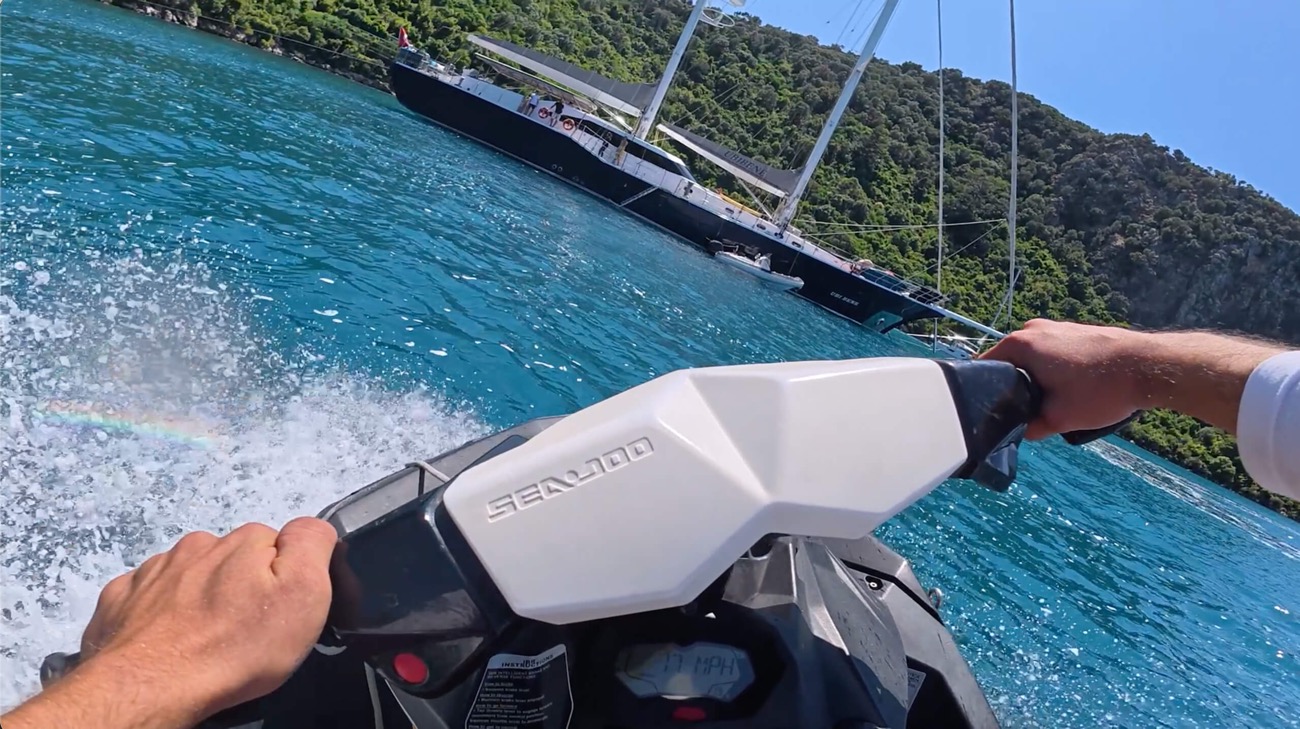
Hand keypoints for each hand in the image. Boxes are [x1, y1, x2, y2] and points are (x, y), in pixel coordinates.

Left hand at [3, 517, 338, 728]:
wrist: (151, 687)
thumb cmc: (235, 647)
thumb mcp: (304, 595)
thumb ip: (312, 544)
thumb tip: (309, 527)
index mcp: (244, 541)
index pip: (278, 545)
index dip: (283, 578)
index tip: (278, 611)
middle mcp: (198, 544)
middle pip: (231, 558)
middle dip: (239, 585)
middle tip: (241, 630)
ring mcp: (153, 569)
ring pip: (189, 574)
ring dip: (198, 596)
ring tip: (201, 638)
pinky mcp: (118, 598)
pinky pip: (147, 594)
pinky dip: (157, 611)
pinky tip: (164, 638)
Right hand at [980, 319, 1145, 439]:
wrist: (1150, 367)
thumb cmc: (1102, 390)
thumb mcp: (1059, 419)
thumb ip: (1031, 427)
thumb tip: (1021, 429)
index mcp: (1020, 345)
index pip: (984, 367)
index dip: (985, 392)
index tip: (994, 412)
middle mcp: (1033, 329)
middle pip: (1009, 363)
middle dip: (1015, 388)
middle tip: (1027, 413)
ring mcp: (1057, 326)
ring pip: (1033, 359)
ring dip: (1038, 380)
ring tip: (1056, 402)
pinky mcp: (1076, 331)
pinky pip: (1053, 353)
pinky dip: (1056, 371)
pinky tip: (1074, 389)